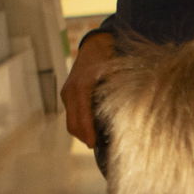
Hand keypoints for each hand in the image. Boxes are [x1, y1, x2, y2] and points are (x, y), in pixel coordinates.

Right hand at [59, 31, 117, 147]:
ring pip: (71, 122)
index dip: (88, 133)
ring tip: (98, 141)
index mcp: (83, 86)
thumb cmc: (112, 61)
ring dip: (82, 133)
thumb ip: (118, 97)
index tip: (94, 146)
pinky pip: (72, 115)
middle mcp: (71, 90)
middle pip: (73, 124)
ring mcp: (67, 92)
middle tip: (99, 148)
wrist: (96, 45)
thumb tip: (126, 120)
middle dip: (85, 138)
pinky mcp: (67, 94)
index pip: (82, 117)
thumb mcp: (118, 76)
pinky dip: (81, 124)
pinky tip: (93, 129)